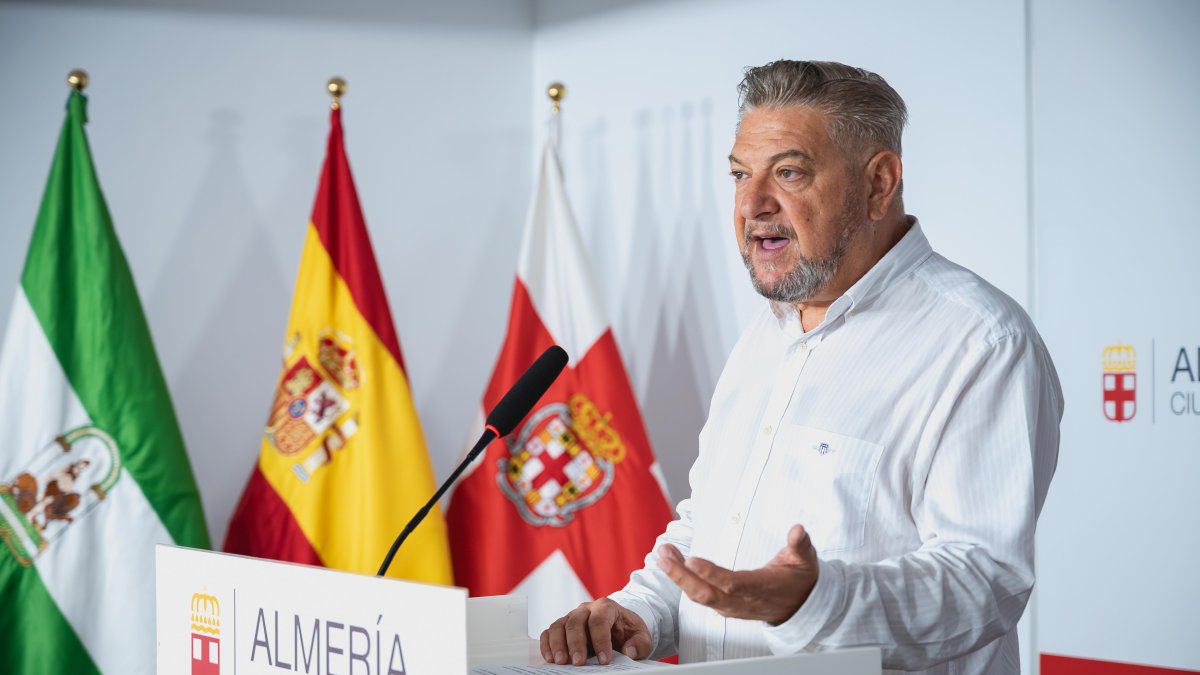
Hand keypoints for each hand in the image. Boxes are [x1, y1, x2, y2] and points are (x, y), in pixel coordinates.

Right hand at [539, 598, 651, 665]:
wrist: (620, 626)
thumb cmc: (628, 631)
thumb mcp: (641, 637)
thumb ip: (639, 644)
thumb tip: (628, 651)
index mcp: (606, 607)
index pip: (599, 621)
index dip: (600, 640)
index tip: (604, 660)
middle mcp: (586, 609)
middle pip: (576, 622)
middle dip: (576, 643)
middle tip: (578, 663)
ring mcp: (572, 617)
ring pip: (559, 625)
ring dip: (558, 644)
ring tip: (561, 662)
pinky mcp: (562, 627)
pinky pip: (549, 632)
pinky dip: (547, 644)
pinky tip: (550, 658)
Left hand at [657, 523, 817, 624]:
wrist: (800, 606)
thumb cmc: (799, 580)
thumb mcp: (805, 560)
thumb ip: (800, 545)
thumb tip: (798, 530)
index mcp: (761, 588)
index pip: (733, 584)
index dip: (711, 574)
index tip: (692, 561)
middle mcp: (742, 601)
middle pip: (707, 594)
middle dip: (681, 576)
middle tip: (664, 556)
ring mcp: (732, 606)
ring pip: (700, 596)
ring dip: (678, 576)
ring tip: (664, 554)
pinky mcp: (725, 606)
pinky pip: (700, 596)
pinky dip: (683, 580)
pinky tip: (672, 563)